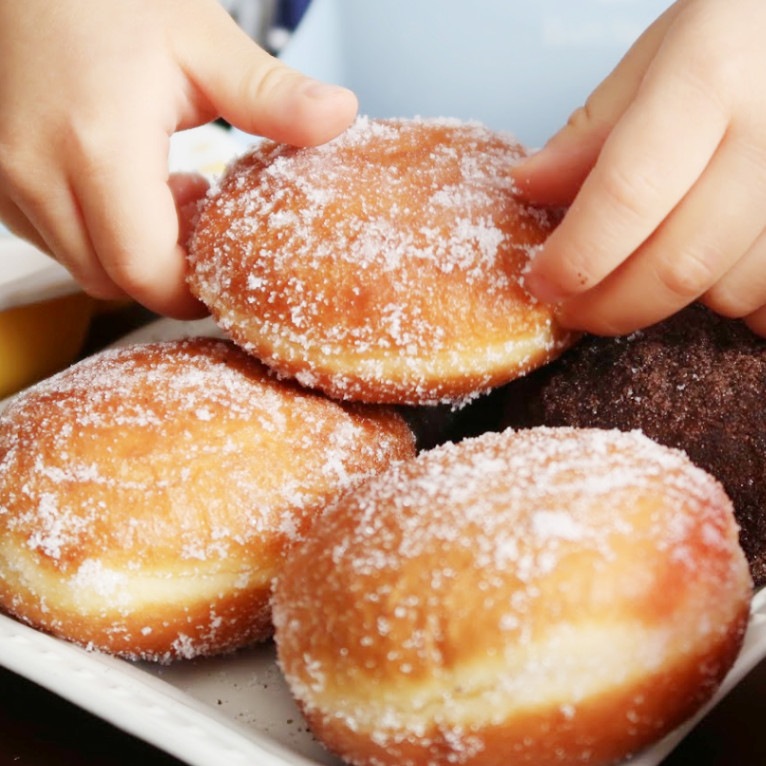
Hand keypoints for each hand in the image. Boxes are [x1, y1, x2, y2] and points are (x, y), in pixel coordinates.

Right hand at [0, 0, 357, 317]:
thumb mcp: (204, 42)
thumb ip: (271, 95)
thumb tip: (340, 115)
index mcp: (99, 146)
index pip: (144, 270)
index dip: (189, 289)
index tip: (223, 275)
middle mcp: (37, 170)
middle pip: (112, 279)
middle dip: (165, 271)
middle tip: (204, 224)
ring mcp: (6, 175)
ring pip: (80, 263)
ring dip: (130, 250)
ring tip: (167, 192)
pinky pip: (50, 236)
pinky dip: (93, 230)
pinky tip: (123, 185)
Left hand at [512, 0, 765, 336]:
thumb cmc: (743, 35)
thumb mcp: (663, 52)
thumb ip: (596, 129)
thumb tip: (530, 186)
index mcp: (712, 77)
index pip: (629, 193)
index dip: (576, 257)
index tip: (544, 282)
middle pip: (680, 264)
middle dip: (612, 306)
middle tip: (578, 308)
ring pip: (732, 291)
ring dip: (678, 299)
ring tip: (656, 265)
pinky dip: (737, 300)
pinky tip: (716, 268)